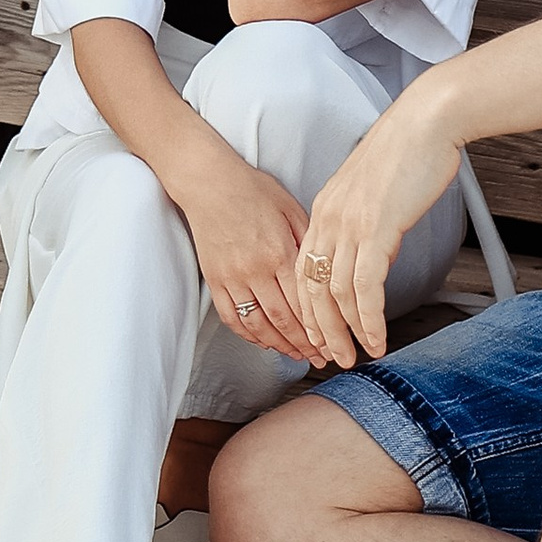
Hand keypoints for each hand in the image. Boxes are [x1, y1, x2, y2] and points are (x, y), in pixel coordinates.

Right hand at [178, 157, 319, 361]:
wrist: (208, 182)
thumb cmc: (252, 190)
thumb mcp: (291, 208)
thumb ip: (308, 242)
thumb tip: (325, 270)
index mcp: (279, 252)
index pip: (305, 303)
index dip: (321, 328)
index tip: (333, 341)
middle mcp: (256, 270)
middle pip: (284, 320)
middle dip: (305, 345)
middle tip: (320, 358)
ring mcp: (232, 278)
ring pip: (258, 325)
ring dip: (280, 345)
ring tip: (296, 355)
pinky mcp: (214, 281)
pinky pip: (232, 318)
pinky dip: (249, 335)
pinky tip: (264, 341)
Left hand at [294, 77, 464, 365]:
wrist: (427, 122)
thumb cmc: (407, 150)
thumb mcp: (371, 188)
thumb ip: (361, 218)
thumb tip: (371, 247)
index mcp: (323, 209)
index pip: (304, 270)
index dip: (309, 308)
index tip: (318, 333)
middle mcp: (328, 219)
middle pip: (312, 288)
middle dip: (322, 330)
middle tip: (334, 356)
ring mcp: (350, 225)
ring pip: (336, 294)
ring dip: (348, 331)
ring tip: (360, 354)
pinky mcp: (376, 230)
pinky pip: (366, 288)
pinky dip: (370, 319)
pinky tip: (378, 337)